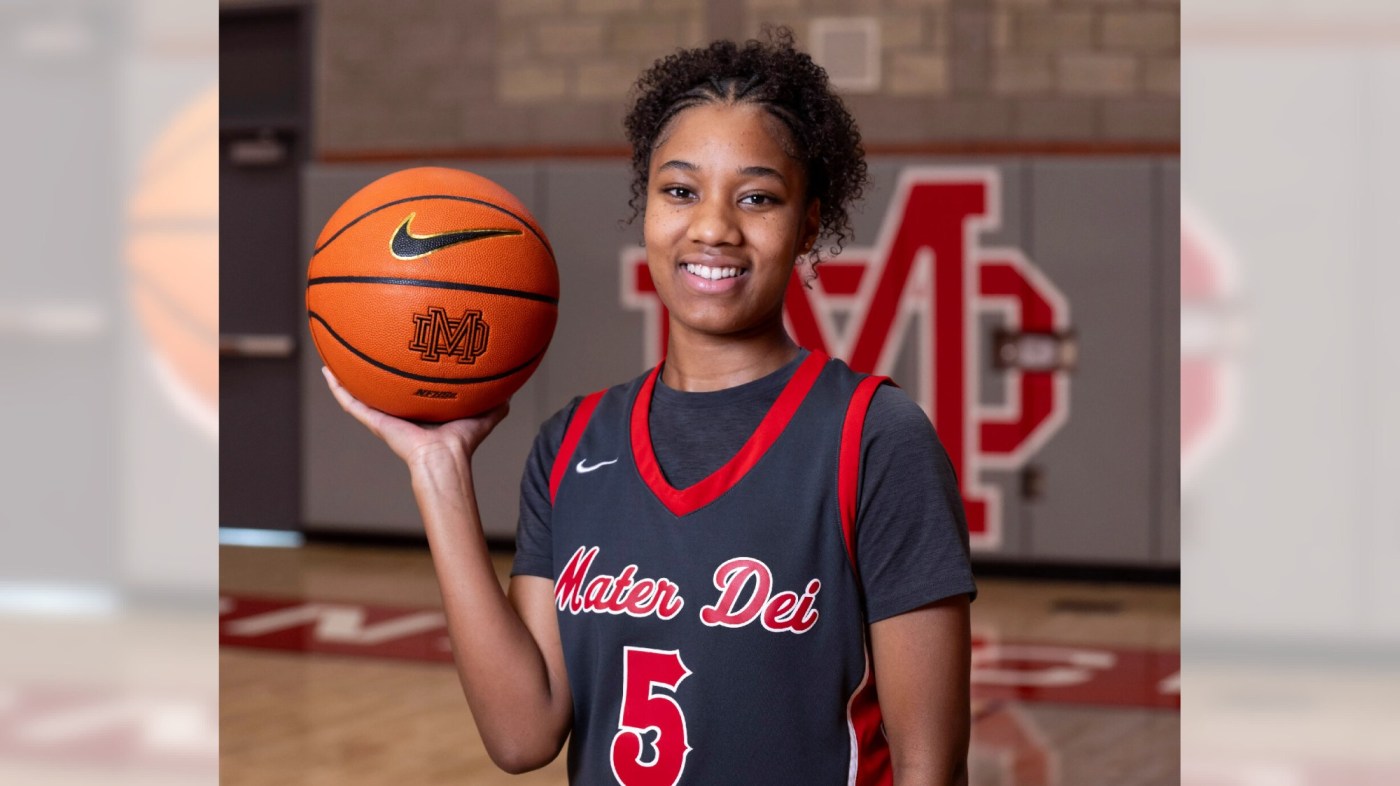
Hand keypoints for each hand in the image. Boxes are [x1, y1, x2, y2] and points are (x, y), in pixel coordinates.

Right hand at [321, 366, 508, 468]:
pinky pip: (351, 402)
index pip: (406, 388)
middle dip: (369, 369)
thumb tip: (512, 390)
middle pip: (380, 387)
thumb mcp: (481, 414)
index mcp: (419, 409)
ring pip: (358, 393)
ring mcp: (383, 416)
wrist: (445, 459)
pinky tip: (327, 370)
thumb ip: (495, 402)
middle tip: (360, 344)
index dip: (400, 372)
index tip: (396, 351)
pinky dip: (338, 387)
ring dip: (344, 375)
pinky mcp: (374, 421)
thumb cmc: (462, 443)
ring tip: (331, 354)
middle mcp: (398, 411)